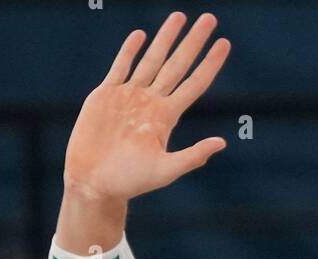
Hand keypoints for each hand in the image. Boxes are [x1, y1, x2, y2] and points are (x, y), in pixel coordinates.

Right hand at [63, 12, 229, 202]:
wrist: (93, 182)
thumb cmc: (130, 182)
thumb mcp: (165, 171)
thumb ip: (193, 156)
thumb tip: (222, 142)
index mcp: (166, 118)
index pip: (194, 84)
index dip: (209, 64)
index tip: (224, 44)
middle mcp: (151, 102)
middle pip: (177, 64)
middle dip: (193, 42)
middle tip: (209, 19)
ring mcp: (129, 96)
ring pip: (152, 59)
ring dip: (165, 38)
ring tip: (179, 17)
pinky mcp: (106, 95)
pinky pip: (121, 67)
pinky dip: (130, 50)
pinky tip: (141, 36)